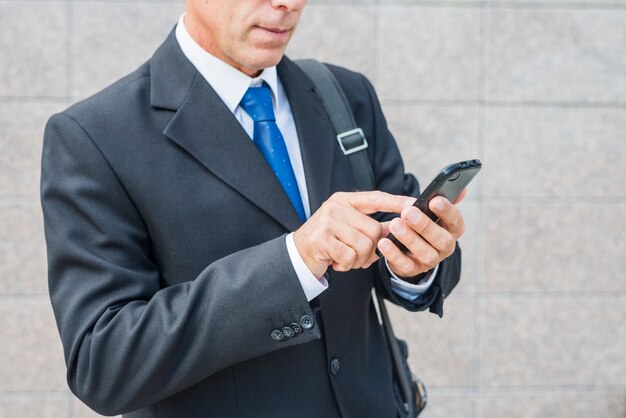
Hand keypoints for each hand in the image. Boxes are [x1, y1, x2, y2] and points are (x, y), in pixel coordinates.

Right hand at [293, 191, 408, 277]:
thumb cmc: (328, 241)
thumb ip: (372, 227)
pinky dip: (347, 265)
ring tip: (346, 258)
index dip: (396, 202)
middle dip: (371, 250)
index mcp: (345, 200)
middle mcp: (336, 207)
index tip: (414, 204)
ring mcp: (328, 221)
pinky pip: (350, 256)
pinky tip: (336, 262)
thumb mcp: (349, 229)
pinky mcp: (322, 239)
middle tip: (357, 256)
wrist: (298, 254)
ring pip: (364, 245)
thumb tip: (399, 227)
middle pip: (374, 230)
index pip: (376, 198)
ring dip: (358, 259)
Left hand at [377, 191, 466, 279]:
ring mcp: (430, 260)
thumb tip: (462, 189)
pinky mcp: (413, 270)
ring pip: (425, 253)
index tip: (434, 201)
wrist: (407, 248)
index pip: (456, 221)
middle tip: (408, 212)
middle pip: (442, 239)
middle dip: (425, 225)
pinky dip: (394, 254)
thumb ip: (442, 198)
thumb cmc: (420, 223)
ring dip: (410, 239)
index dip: (447, 211)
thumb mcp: (430, 211)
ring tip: (395, 224)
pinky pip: (405, 265)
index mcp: (452, 229)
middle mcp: (445, 246)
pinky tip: (383, 242)